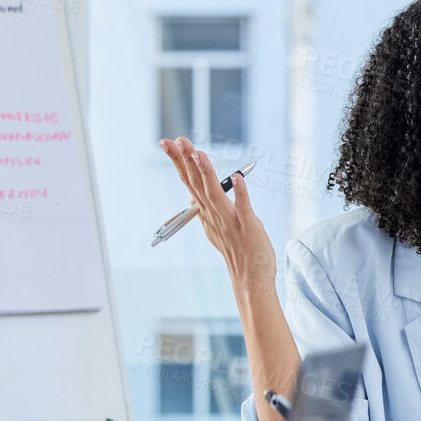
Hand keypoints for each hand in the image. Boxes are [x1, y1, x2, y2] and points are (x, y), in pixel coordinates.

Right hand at [160, 138, 277, 288]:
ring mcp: (230, 221)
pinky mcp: (248, 227)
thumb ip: (207, 212)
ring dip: (206, 173)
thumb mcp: (216, 229)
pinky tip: (238, 177)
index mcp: (206, 213)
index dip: (179, 161)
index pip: (189, 182)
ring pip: (214, 194)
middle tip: (174, 140)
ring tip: (198, 153)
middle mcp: (214, 215)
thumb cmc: (238, 253)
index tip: (169, 143)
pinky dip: (240, 193)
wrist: (250, 280)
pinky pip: (243, 208)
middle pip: (195, 184)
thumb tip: (196, 200)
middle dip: (184, 160)